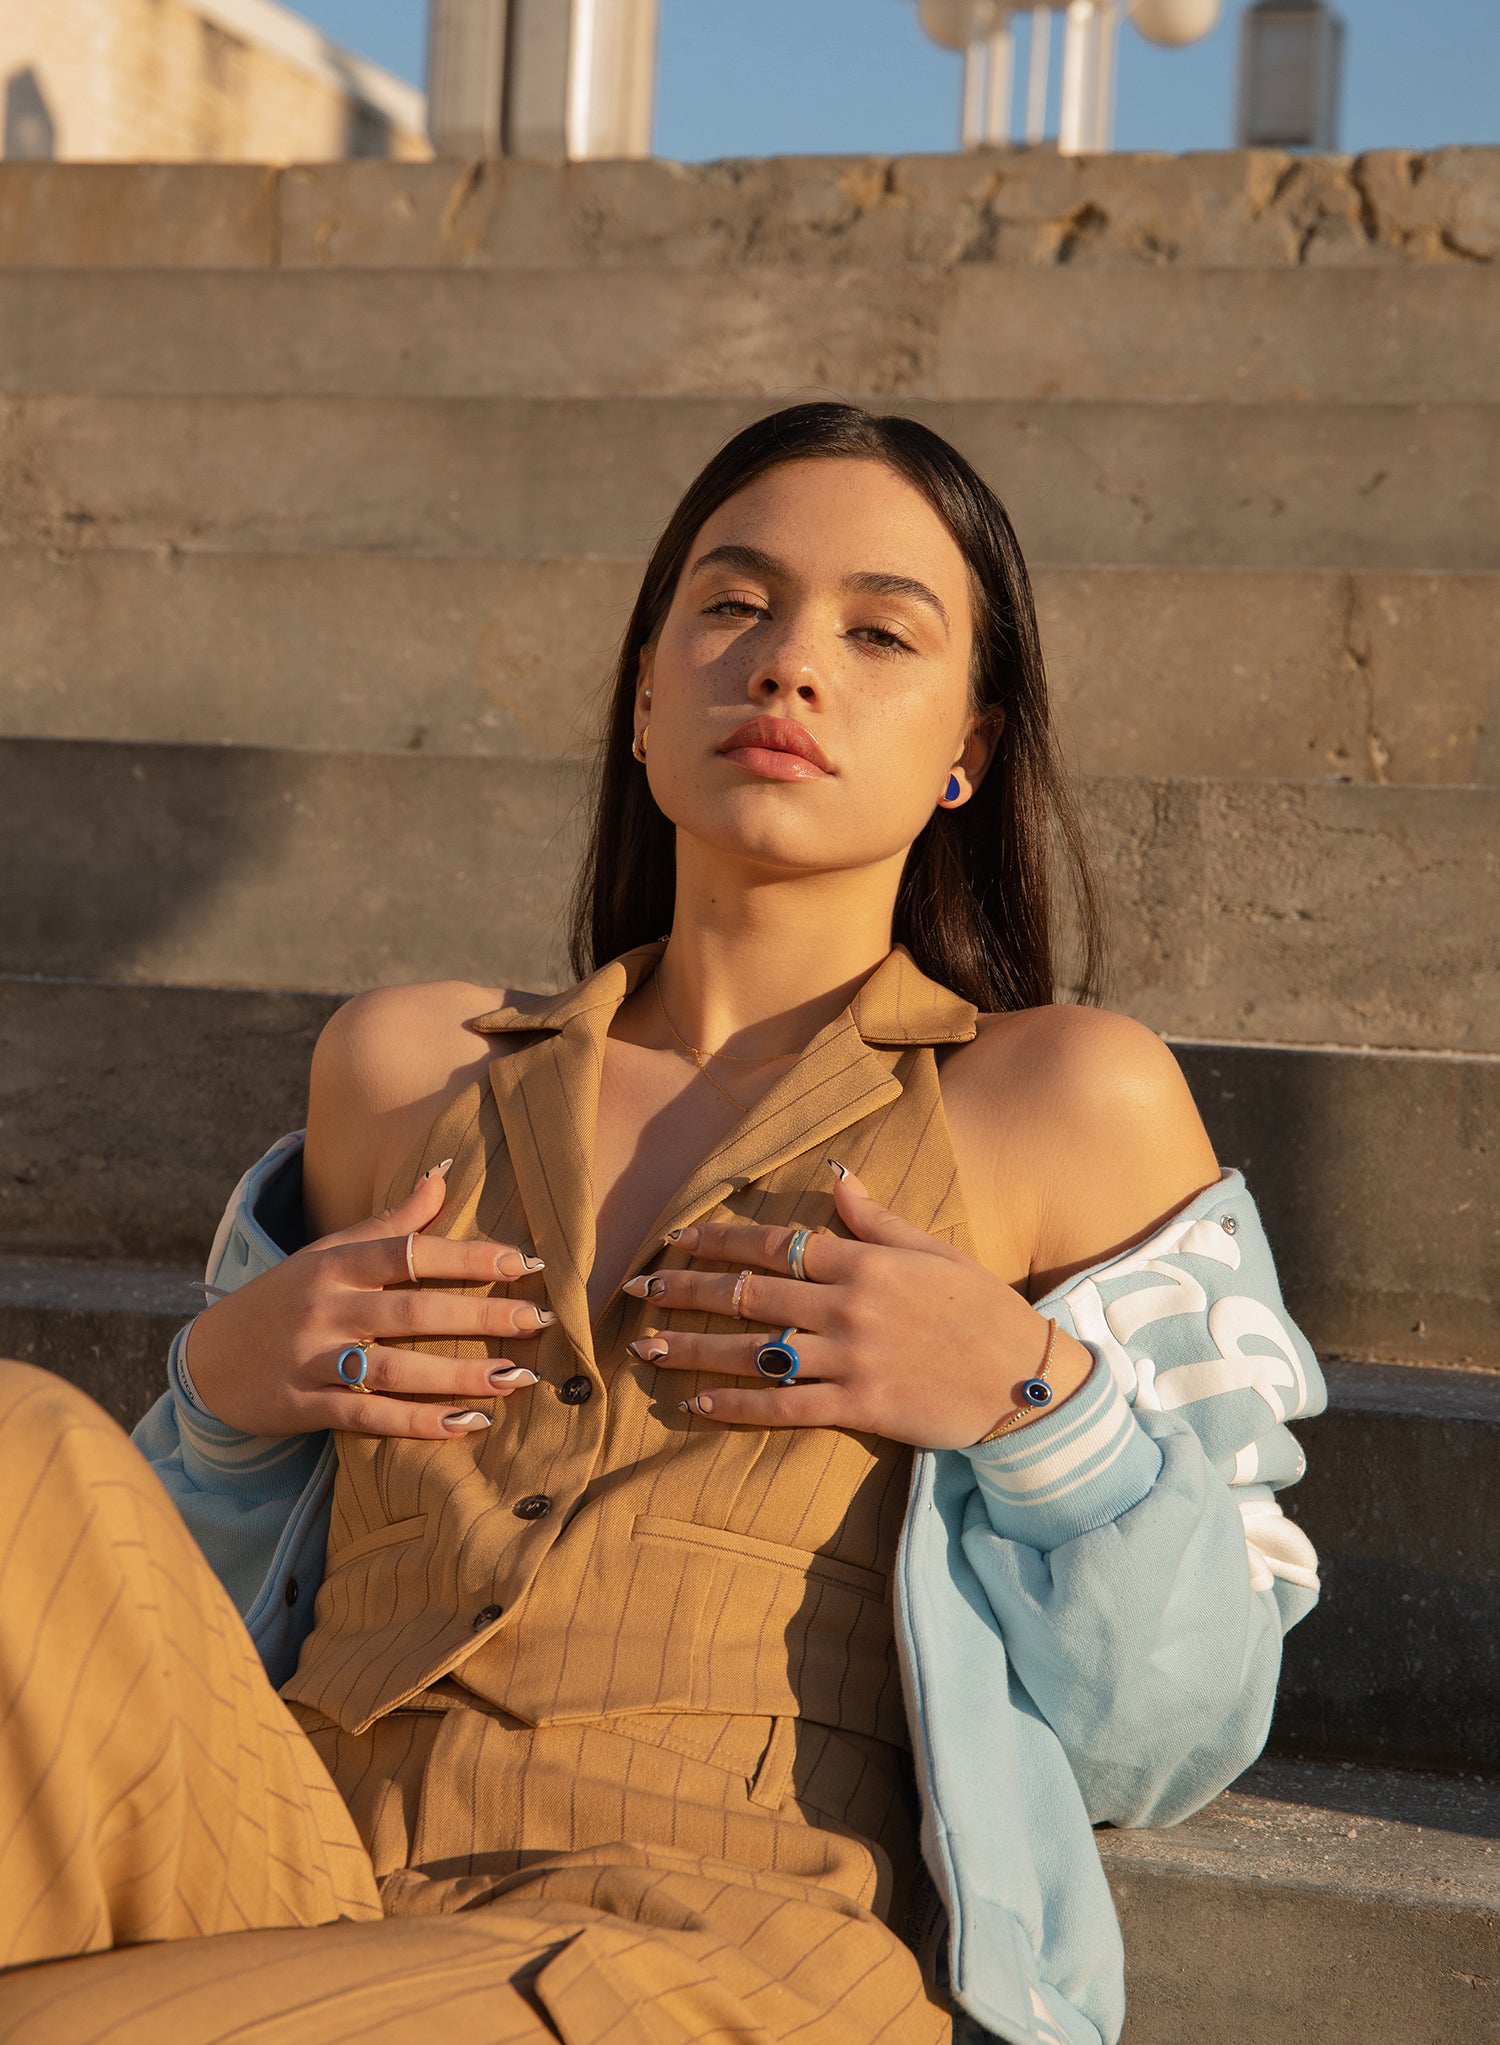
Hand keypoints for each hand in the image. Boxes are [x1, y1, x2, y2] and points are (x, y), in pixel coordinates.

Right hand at [184, 1165, 551, 1438]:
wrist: (206, 1358)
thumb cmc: (284, 1297)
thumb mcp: (327, 1253)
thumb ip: (388, 1224)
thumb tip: (442, 1176)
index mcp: (336, 1264)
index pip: (410, 1253)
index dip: (469, 1256)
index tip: (525, 1263)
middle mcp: (326, 1308)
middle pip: (414, 1311)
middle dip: (481, 1316)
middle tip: (538, 1321)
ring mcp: (313, 1359)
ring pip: (398, 1369)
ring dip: (461, 1376)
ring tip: (517, 1379)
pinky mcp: (304, 1407)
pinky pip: (369, 1416)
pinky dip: (419, 1423)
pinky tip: (468, 1425)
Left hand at [625, 1164, 1093, 1449]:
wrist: (1027, 1381)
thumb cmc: (982, 1310)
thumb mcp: (934, 1251)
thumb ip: (876, 1220)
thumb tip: (834, 1177)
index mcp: (866, 1263)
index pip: (775, 1243)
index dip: (718, 1238)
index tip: (674, 1236)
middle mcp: (850, 1306)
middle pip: (751, 1294)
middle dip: (686, 1289)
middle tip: (636, 1288)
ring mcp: (852, 1359)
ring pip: (754, 1351)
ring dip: (693, 1347)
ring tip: (646, 1345)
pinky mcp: (860, 1408)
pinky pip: (783, 1407)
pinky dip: (735, 1404)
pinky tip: (696, 1401)